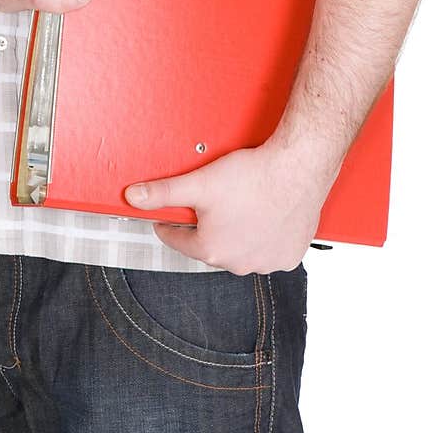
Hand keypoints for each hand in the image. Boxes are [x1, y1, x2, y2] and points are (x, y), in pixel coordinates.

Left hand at [123, 144, 324, 273]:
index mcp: (212, 250)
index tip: (169, 218)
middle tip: (212, 204)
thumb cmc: (252, 176)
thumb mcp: (199, 183)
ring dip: (237, 236)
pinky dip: (264, 238)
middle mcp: (239, 264)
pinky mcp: (289, 256)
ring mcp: (267, 262)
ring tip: (240, 208)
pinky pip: (269, 251)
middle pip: (211, 246)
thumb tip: (133, 197)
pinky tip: (263, 218)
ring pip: (241, 250)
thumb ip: (163, 192)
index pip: (178, 240)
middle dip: (207, 228)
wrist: (297, 168)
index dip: (171, 225)